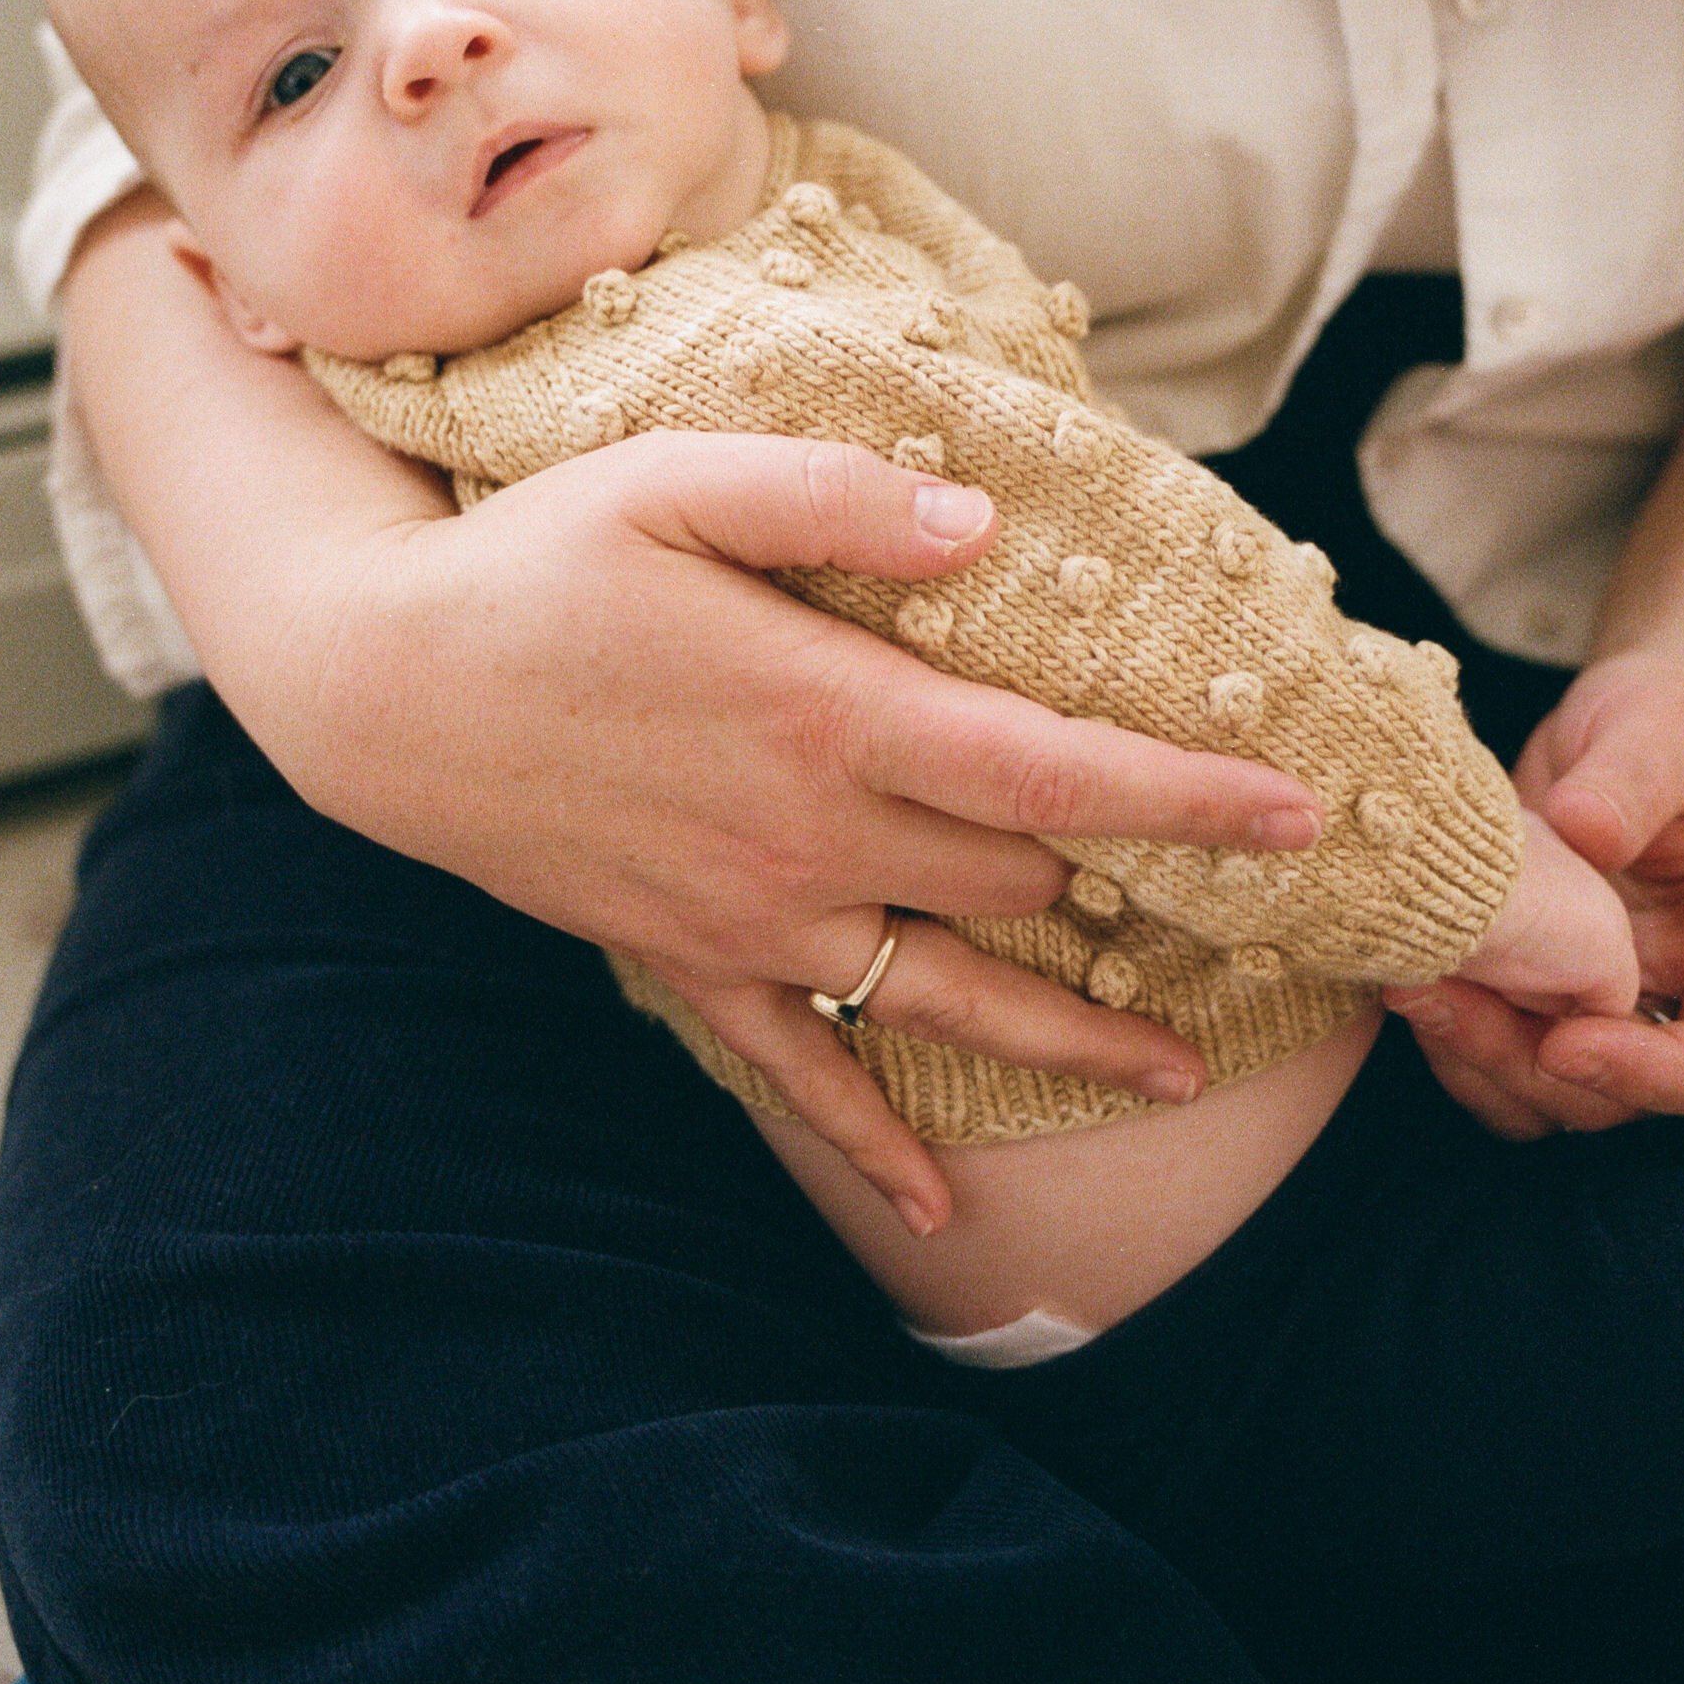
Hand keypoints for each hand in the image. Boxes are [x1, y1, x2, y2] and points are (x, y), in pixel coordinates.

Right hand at [290, 430, 1323, 1236]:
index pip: (1055, 773)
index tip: (1302, 815)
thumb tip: (984, 526)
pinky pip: (799, 1071)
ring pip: (945, 995)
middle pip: (1022, 884)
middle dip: (1138, 889)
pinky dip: (872, 1139)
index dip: (1189, 801)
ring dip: (1067, 1035)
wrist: (381, 685)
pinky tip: (938, 1204)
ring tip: (1170, 1071)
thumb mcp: (679, 478)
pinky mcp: (688, 960)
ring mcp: (750, 917)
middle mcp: (810, 834)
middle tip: (1238, 895)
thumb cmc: (535, 558)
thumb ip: (841, 497)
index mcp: (831, 710)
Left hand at [1388, 652, 1683, 1140]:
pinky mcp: (1542, 987)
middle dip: (1535, 1069)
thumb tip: (1583, 831)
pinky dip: (1451, 1033)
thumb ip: (1638, 775)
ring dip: (1478, 1060)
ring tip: (1409, 986)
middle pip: (1631, 1098)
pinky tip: (1400, 969)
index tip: (1566, 1039)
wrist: (1635, 722)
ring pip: (1554, 1092)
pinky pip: (1501, 1048)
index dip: (1657, 1076)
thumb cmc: (1679, 718)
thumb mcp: (1672, 725)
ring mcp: (1613, 1002)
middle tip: (1446, 1000)